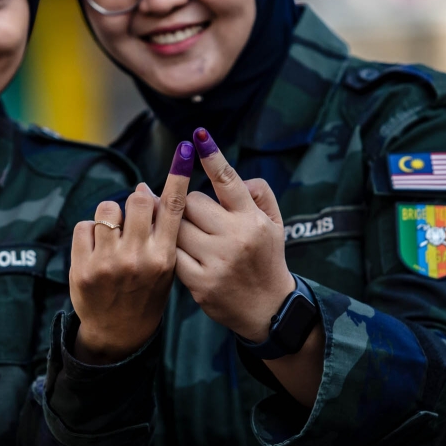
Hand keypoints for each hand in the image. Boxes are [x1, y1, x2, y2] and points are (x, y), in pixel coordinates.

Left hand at [69, 141, 193, 362]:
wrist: (118, 333)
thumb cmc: (146, 293)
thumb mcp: (165, 266)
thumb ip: (160, 230)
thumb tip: (145, 188)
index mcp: (164, 258)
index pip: (174, 208)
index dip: (178, 175)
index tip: (184, 150)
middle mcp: (138, 258)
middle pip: (138, 199)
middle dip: (136, 200)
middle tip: (135, 213)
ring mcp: (108, 263)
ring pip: (108, 209)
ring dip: (111, 215)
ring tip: (113, 235)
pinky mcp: (82, 268)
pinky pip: (84, 226)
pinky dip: (90, 231)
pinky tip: (96, 249)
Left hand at [175, 127, 293, 342]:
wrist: (268, 309)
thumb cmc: (266, 258)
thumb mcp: (274, 223)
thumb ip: (258, 193)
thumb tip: (229, 174)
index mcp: (252, 219)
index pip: (229, 181)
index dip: (212, 157)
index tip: (198, 136)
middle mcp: (235, 237)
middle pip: (190, 202)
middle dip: (188, 206)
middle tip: (197, 218)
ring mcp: (216, 260)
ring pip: (176, 227)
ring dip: (176, 227)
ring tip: (188, 236)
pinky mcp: (200, 282)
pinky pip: (171, 254)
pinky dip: (172, 251)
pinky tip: (183, 255)